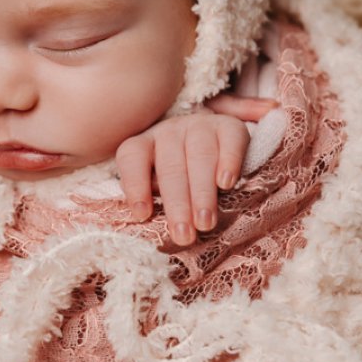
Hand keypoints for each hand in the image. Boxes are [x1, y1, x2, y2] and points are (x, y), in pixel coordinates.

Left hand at [115, 94, 277, 245]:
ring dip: (202, 192)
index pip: (132, 158)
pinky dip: (229, 162)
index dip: (136, 186)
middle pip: (171, 166)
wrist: (213, 143)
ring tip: (205, 222)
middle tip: (184, 235)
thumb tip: (150, 222)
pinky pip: (230, 140)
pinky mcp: (229, 126)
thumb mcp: (156, 184)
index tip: (143, 215)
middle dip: (177, 204)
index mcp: (144, 144)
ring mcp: (199, 126)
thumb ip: (151, 198)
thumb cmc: (178, 174)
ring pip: (200, 156)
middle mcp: (168, 132)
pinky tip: (226, 184)